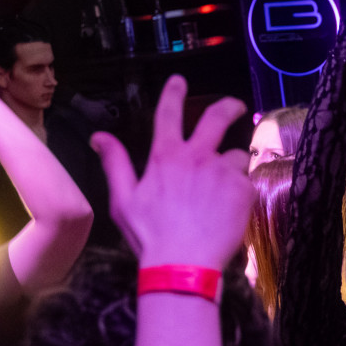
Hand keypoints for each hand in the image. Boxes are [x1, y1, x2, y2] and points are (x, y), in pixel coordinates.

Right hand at [95, 75, 249, 269]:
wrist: (182, 265)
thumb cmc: (149, 236)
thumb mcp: (122, 200)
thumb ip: (115, 163)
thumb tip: (99, 136)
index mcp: (165, 156)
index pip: (168, 114)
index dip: (173, 93)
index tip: (179, 80)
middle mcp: (197, 156)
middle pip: (217, 118)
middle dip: (228, 107)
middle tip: (235, 106)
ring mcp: (223, 171)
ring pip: (236, 157)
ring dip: (231, 168)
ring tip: (222, 195)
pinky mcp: (244, 190)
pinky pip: (247, 184)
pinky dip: (240, 194)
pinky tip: (229, 213)